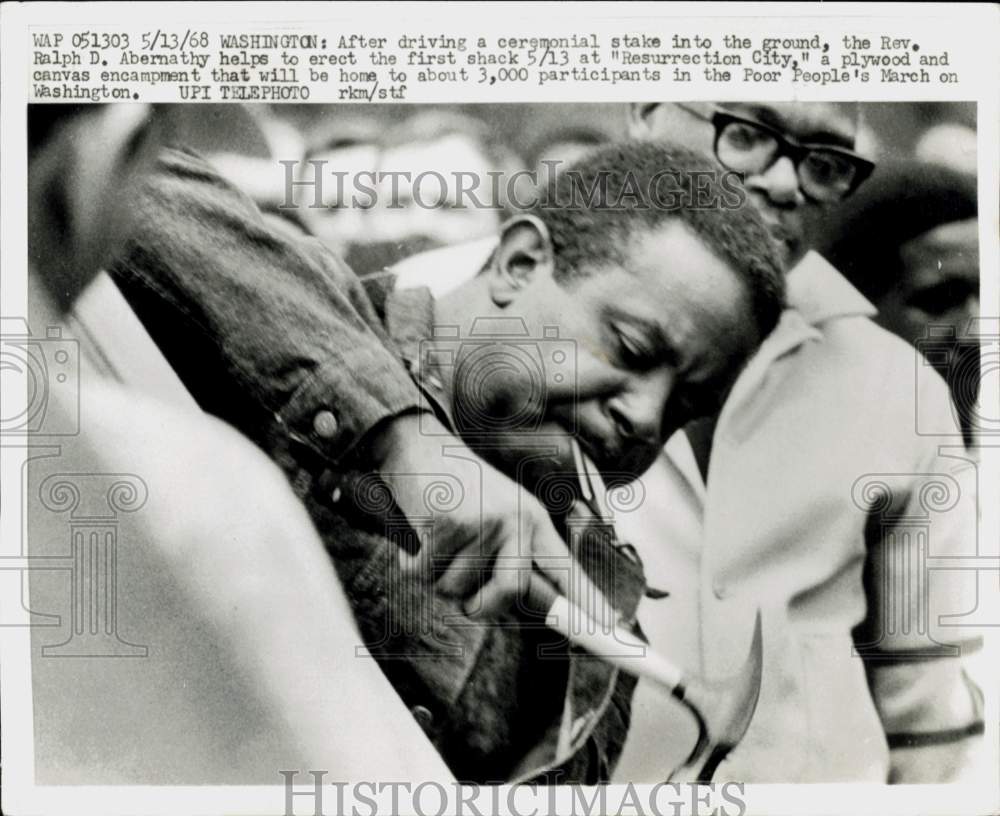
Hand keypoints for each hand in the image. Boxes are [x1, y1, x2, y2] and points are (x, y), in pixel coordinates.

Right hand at [370, 412, 611, 620]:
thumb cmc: (462, 491)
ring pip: (456, 590)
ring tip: (440, 543)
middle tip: (465, 593)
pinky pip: (425, 575)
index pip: (567, 571)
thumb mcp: (503, 516)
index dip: (590, 605)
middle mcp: (516, 520)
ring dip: (438, 578)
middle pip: (509, 593)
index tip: (615, 632)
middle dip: (480, 606)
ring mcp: (483, 520)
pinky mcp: (447, 522)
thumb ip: (518, 561)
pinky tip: (419, 536)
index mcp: (535, 522)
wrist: (421, 445)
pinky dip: (413, 565)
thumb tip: (533, 609)